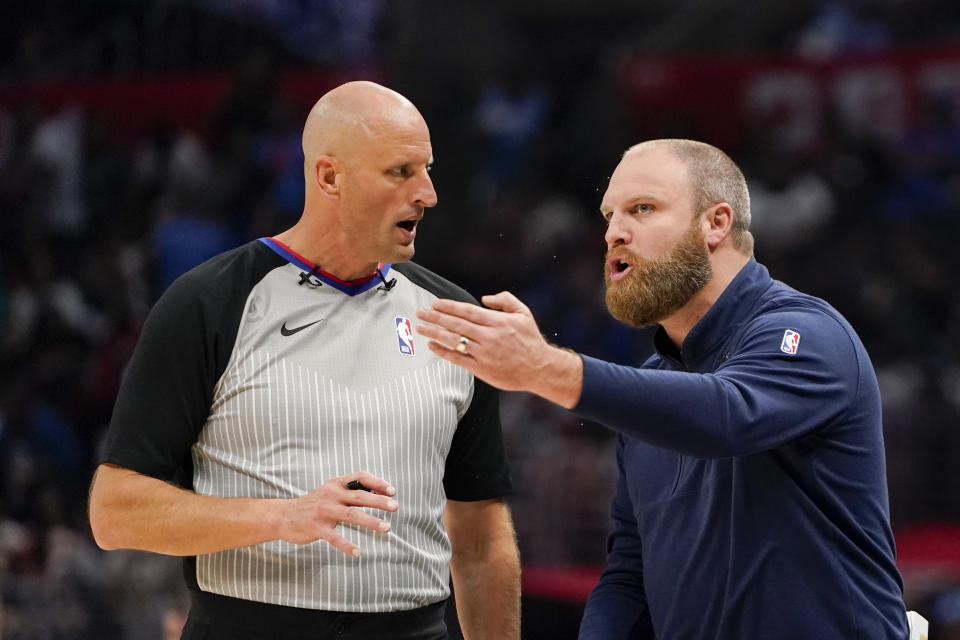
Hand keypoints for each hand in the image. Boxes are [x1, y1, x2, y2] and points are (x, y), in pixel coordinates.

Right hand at [277, 471, 397, 556]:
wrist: (283, 516)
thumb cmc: (313, 504)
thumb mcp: (330, 491)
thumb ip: (350, 492)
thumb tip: (378, 493)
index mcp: (336, 484)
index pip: (360, 477)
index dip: (378, 483)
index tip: (392, 491)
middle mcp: (331, 495)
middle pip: (359, 496)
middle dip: (379, 501)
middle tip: (395, 507)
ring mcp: (323, 511)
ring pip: (351, 515)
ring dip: (370, 521)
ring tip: (386, 528)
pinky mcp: (316, 528)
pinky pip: (335, 538)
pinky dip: (347, 546)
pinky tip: (358, 553)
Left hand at [416, 292, 582, 406]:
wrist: (540, 368)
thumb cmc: (531, 340)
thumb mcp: (523, 313)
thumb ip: (505, 300)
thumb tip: (484, 298)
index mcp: (497, 321)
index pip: (467, 311)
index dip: (449, 306)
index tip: (435, 303)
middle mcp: (488, 336)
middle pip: (456, 324)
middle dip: (436, 317)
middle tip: (420, 312)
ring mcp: (484, 353)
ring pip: (454, 341)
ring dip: (435, 333)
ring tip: (420, 327)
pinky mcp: (481, 369)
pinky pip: (458, 359)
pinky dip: (443, 352)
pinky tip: (432, 346)